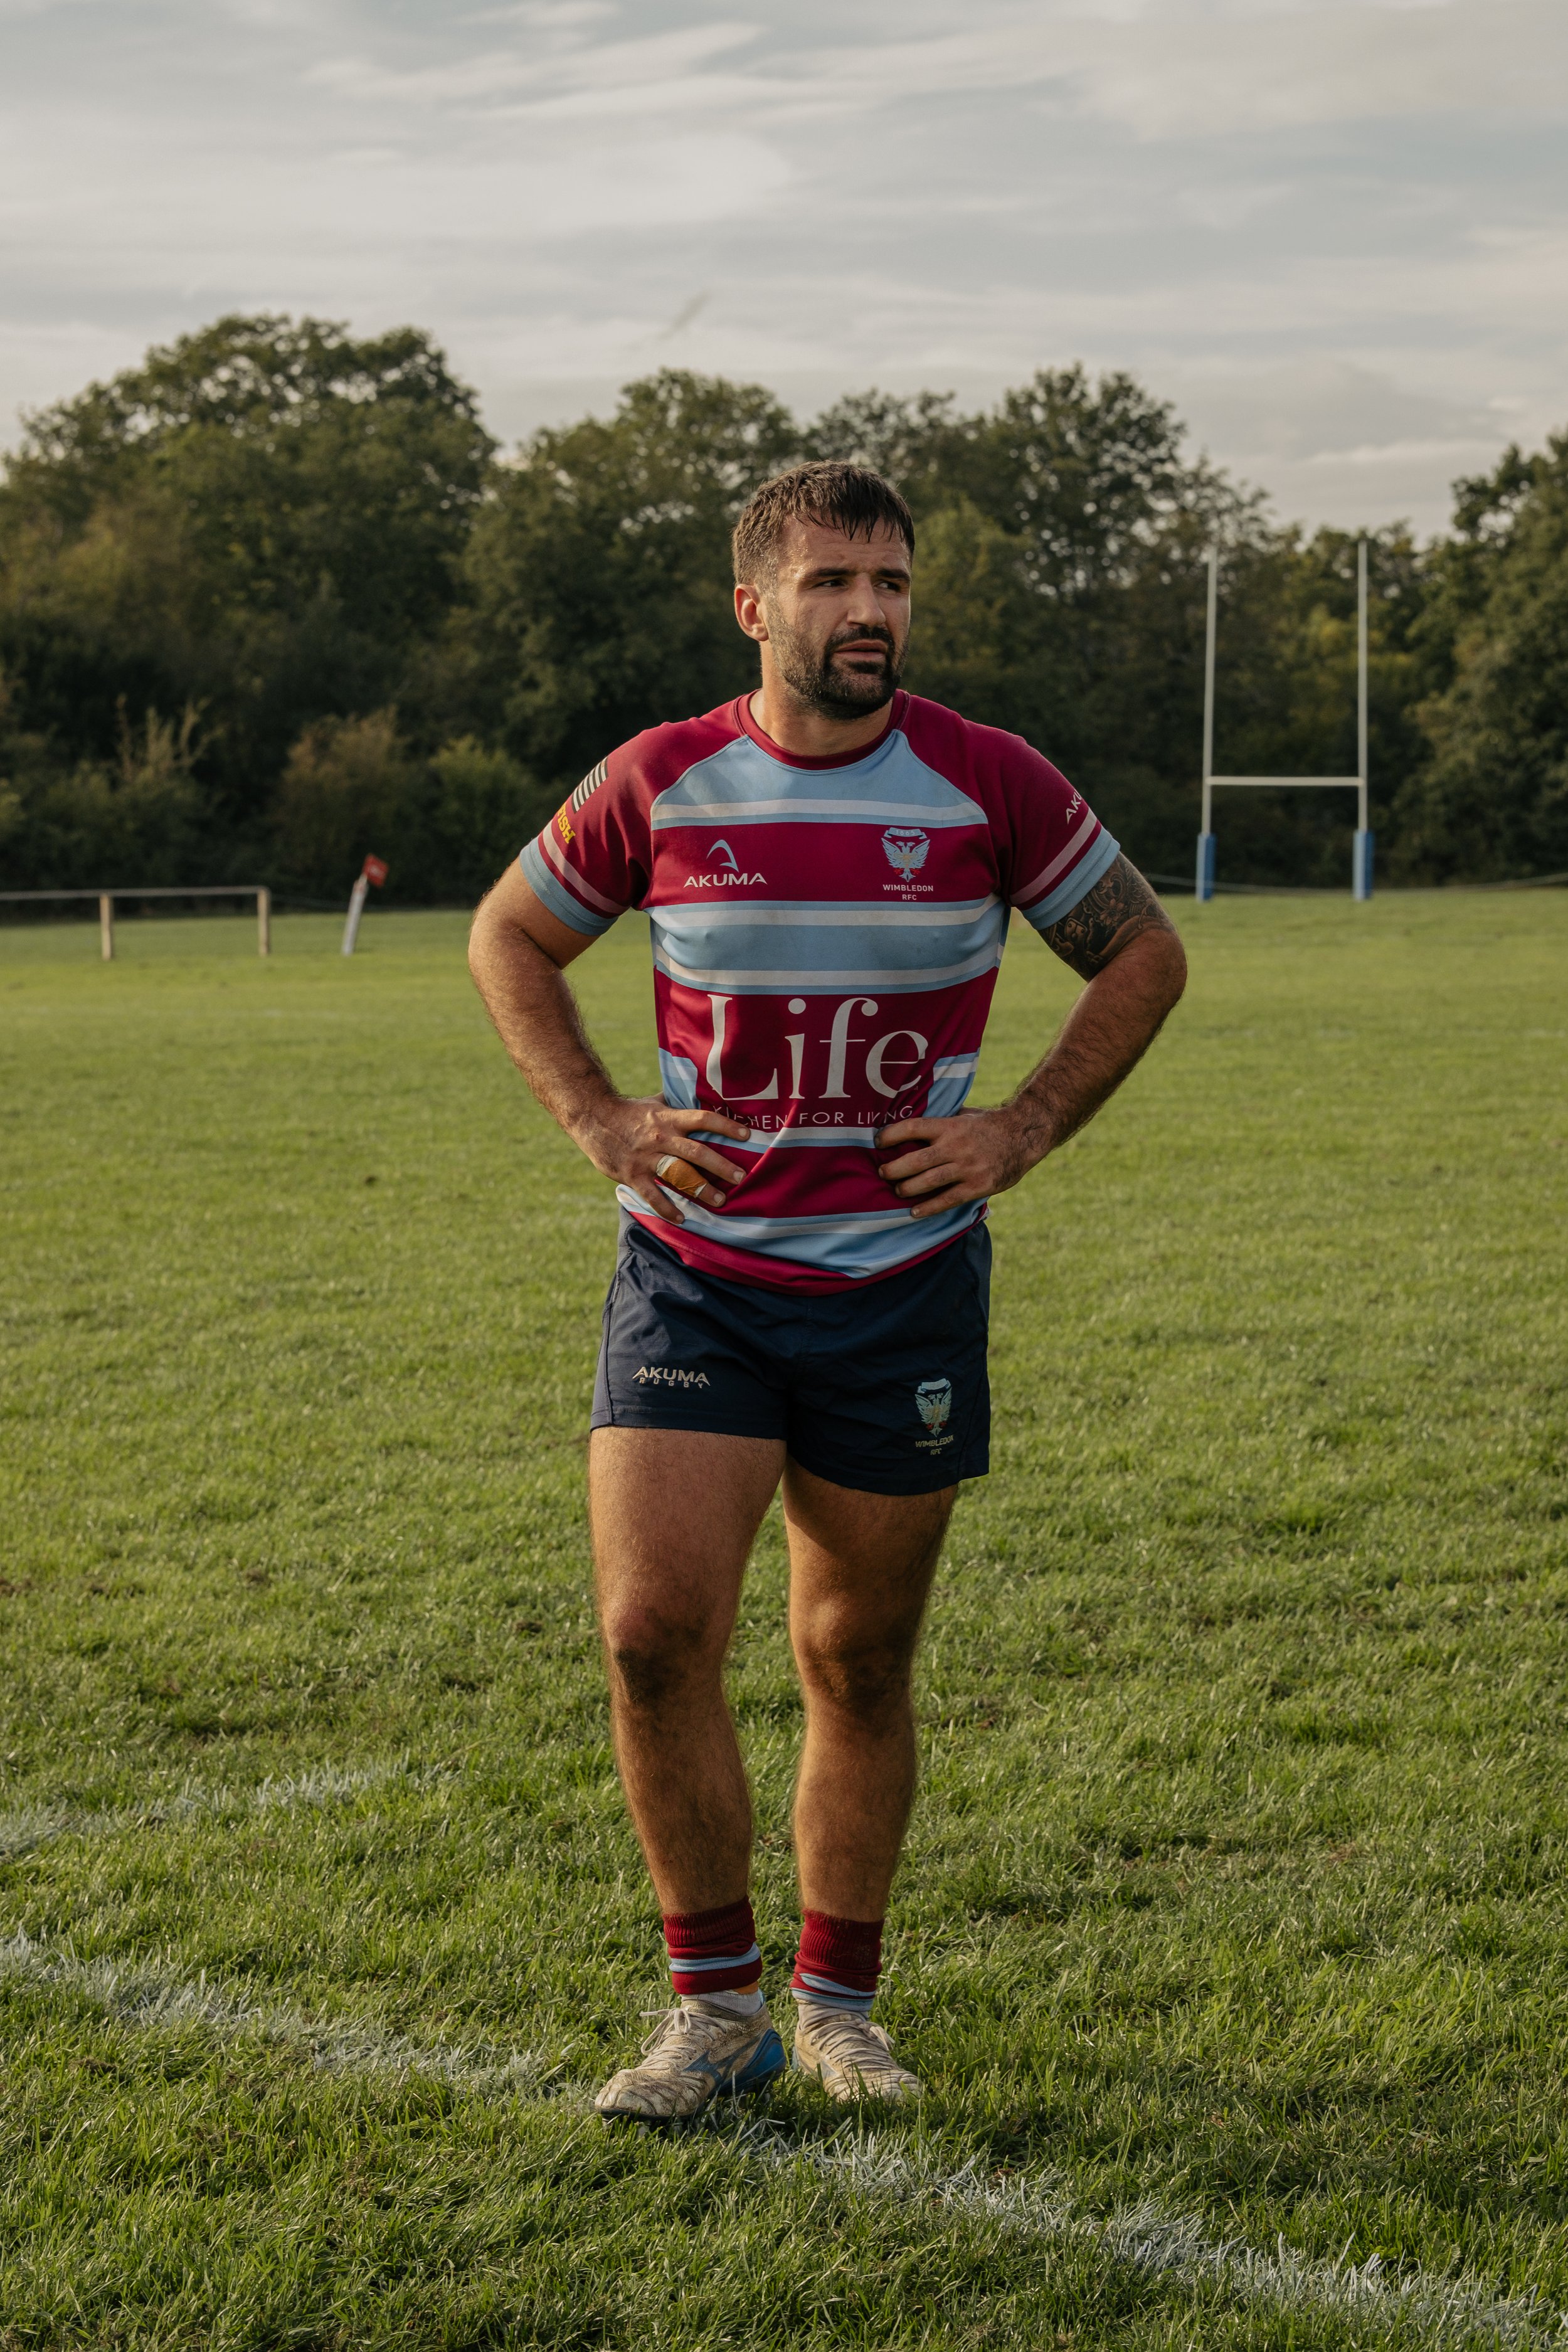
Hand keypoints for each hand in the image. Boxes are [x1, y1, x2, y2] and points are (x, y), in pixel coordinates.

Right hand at [577, 1096, 751, 1223]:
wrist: (592, 1117)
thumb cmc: (628, 1111)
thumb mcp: (655, 1102)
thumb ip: (678, 1103)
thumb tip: (702, 1094)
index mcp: (669, 1118)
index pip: (703, 1119)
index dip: (726, 1126)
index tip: (746, 1135)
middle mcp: (661, 1138)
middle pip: (697, 1152)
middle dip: (721, 1165)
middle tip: (741, 1177)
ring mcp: (646, 1158)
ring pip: (678, 1175)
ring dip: (700, 1189)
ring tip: (719, 1201)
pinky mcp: (632, 1174)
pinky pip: (653, 1195)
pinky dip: (667, 1209)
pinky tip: (682, 1219)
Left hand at [874, 1104, 1047, 1219]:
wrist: (1024, 1135)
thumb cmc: (989, 1124)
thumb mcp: (965, 1114)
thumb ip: (942, 1119)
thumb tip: (912, 1120)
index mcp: (950, 1125)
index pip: (913, 1128)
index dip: (892, 1135)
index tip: (878, 1142)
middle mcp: (956, 1146)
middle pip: (915, 1160)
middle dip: (894, 1169)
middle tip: (882, 1173)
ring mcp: (967, 1167)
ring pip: (928, 1182)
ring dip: (907, 1188)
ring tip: (897, 1190)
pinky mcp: (978, 1186)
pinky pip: (947, 1199)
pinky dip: (928, 1207)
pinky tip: (914, 1211)